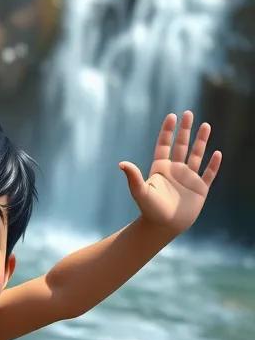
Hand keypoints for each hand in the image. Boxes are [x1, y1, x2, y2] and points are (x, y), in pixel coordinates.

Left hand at [119, 111, 221, 234]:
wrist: (163, 227)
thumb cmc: (149, 210)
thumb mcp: (140, 191)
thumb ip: (133, 176)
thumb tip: (121, 164)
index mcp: (160, 168)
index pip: (164, 145)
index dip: (168, 131)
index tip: (172, 116)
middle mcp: (175, 170)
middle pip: (181, 145)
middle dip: (185, 130)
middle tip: (188, 113)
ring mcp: (188, 178)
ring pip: (197, 155)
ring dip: (201, 141)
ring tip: (206, 125)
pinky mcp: (200, 189)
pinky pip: (209, 173)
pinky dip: (213, 164)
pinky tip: (217, 153)